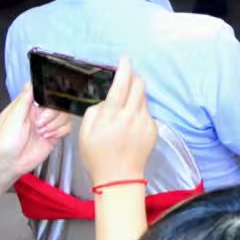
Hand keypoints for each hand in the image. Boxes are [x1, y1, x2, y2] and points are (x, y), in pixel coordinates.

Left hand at [0, 84, 72, 192]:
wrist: (7, 165)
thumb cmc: (3, 142)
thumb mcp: (11, 118)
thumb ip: (23, 100)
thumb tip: (31, 82)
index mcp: (27, 106)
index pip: (45, 92)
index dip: (49, 95)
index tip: (46, 104)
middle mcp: (39, 113)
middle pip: (58, 103)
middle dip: (51, 114)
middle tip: (39, 124)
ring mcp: (47, 125)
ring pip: (64, 115)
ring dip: (54, 124)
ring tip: (41, 133)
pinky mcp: (54, 136)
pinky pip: (67, 127)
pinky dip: (59, 132)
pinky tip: (48, 137)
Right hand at [79, 58, 157, 186]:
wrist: (119, 179)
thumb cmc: (99, 157)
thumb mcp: (85, 134)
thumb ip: (95, 111)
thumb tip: (106, 100)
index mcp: (112, 116)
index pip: (121, 85)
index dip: (124, 69)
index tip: (124, 59)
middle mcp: (131, 117)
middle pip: (139, 85)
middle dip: (133, 78)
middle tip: (126, 80)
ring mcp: (144, 122)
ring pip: (143, 98)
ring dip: (135, 96)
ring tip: (124, 111)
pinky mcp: (153, 129)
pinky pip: (147, 113)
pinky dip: (139, 112)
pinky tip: (130, 126)